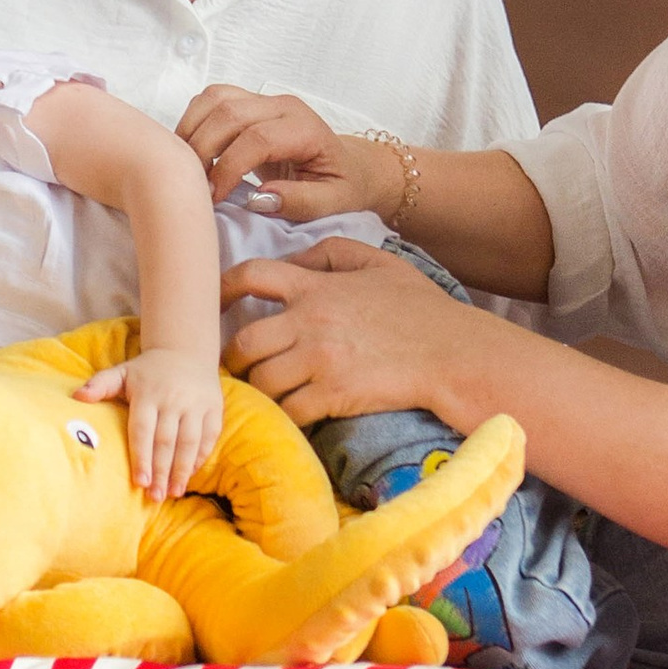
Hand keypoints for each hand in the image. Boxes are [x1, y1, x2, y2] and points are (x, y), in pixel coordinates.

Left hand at [81, 345, 227, 500]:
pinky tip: (189, 475)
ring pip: (190, 442)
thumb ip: (100, 385)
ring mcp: (197, 404)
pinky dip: (200, 458)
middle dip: (162, 472)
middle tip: (155, 496)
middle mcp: (174, 399)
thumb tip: (76, 397)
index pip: (144, 431)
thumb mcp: (122, 372)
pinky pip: (208, 437)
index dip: (142, 458)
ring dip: (182, 470)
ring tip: (174, 492)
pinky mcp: (214, 408)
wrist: (185, 350)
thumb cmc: (147, 370)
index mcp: (149, 394)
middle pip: (167, 441)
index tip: (140, 482)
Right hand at [175, 86, 380, 222]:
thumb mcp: (332, 202)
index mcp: (306, 128)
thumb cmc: (340, 184)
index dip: (229, 168)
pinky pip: (209, 100)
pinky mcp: (247, 101)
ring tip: (190, 170)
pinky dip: (193, 123)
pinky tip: (193, 154)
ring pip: (213, 99)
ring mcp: (263, 99)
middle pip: (228, 113)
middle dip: (202, 151)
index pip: (258, 138)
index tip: (215, 197)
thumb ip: (300, 202)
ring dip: (192, 133)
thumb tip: (260, 198)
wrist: (346, 164)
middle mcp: (282, 105)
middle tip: (196, 187)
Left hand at [222, 240, 465, 426]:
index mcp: (315, 286)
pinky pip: (288, 410)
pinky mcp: (332, 395)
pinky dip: (285, 416)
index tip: (214, 305)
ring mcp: (318, 360)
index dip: (222, 289)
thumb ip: (332, 252)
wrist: (453, 352)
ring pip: (261, 380)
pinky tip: (293, 415)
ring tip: (268, 394)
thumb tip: (294, 259)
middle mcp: (309, 321)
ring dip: (260, 390)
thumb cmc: (420, 309)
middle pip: (243, 341)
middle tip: (240, 368)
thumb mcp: (378, 262)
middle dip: (234, 358)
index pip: (250, 275)